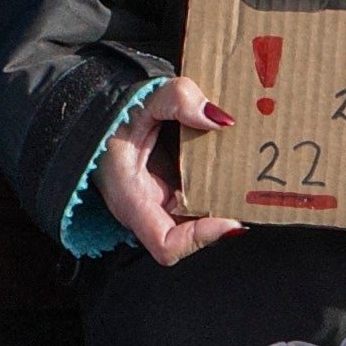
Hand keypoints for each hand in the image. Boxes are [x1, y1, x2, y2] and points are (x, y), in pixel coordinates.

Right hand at [95, 78, 244, 269]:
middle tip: (249, 198)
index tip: (230, 219)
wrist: (97, 116)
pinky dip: (214, 190)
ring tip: (246, 184)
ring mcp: (156, 204)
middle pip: (189, 236)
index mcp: (131, 199)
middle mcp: (145, 210)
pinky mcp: (166, 194)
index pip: (166, 246)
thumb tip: (220, 119)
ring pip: (196, 220)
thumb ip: (179, 99)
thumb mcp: (142, 100)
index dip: (200, 239)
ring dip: (221, 205)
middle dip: (220, 220)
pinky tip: (231, 170)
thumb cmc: (111, 115)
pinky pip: (195, 202)